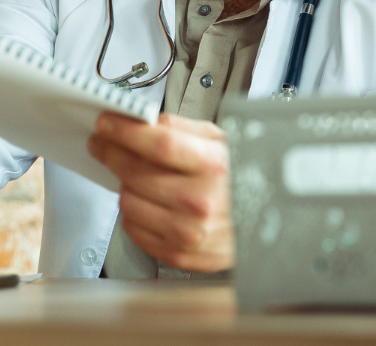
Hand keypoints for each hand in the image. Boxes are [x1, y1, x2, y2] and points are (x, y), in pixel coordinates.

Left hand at [88, 112, 233, 271]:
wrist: (270, 222)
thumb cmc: (247, 179)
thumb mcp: (225, 142)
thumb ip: (182, 128)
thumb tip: (143, 121)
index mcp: (214, 167)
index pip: (158, 143)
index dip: (124, 131)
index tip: (106, 124)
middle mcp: (201, 202)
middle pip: (134, 173)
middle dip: (111, 153)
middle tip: (104, 144)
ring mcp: (189, 233)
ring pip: (128, 202)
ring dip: (126, 185)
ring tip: (140, 178)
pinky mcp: (180, 254)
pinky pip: (134, 230)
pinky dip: (135, 213)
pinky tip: (150, 202)